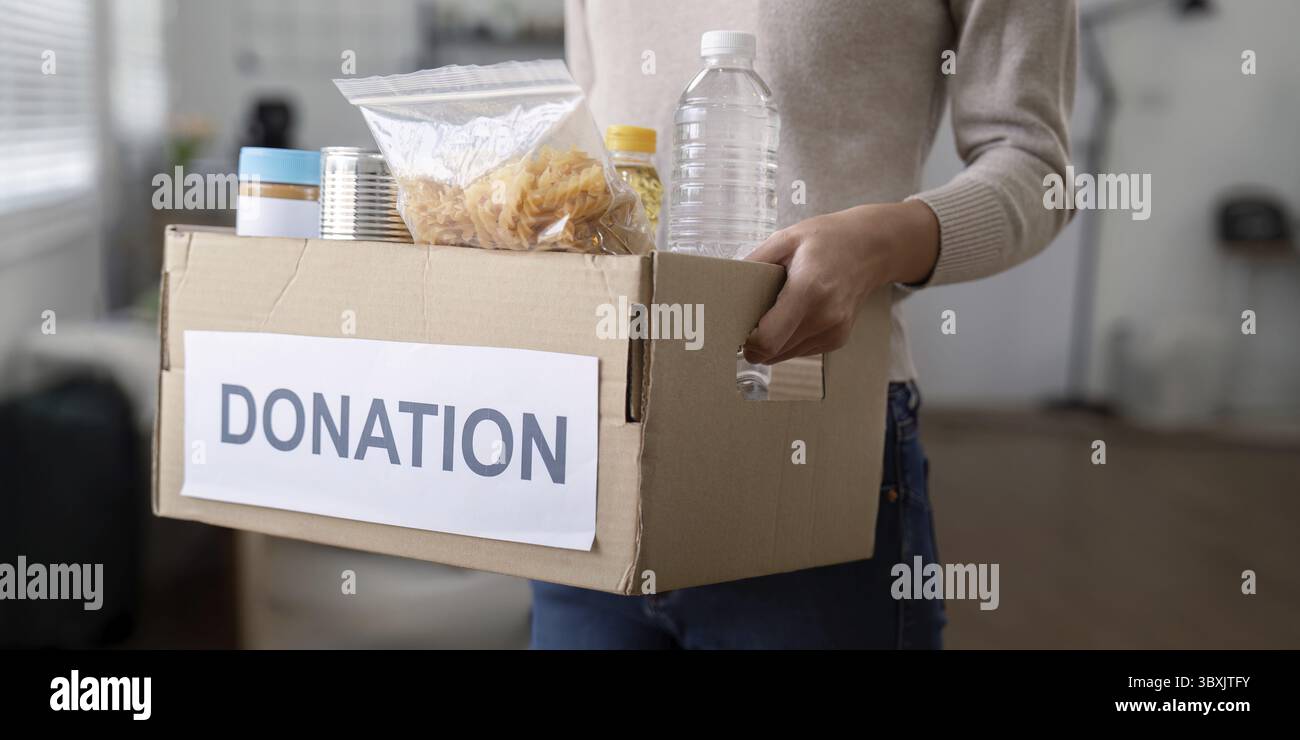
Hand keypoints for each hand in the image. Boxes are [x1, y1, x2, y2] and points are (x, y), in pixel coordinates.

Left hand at [742, 201, 938, 364]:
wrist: (872, 247)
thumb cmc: (827, 239)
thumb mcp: (785, 239)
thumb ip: (753, 263)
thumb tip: (724, 285)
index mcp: (808, 290)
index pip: (768, 340)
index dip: (747, 341)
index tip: (738, 327)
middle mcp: (824, 317)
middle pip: (772, 352)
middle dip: (755, 341)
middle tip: (749, 318)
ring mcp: (833, 332)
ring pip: (784, 356)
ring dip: (772, 342)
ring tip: (776, 311)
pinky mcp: (838, 339)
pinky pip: (800, 350)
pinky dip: (788, 339)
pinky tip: (794, 314)